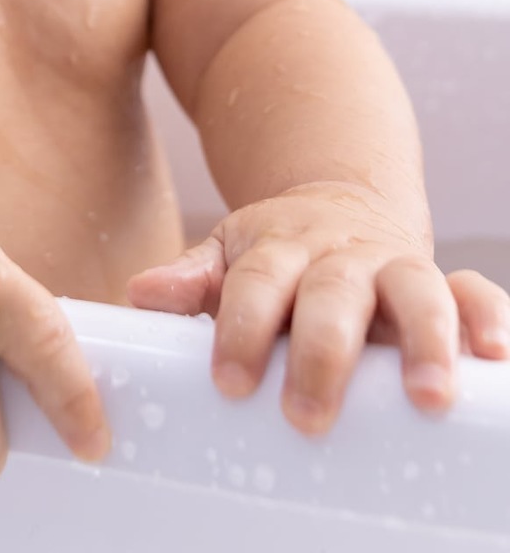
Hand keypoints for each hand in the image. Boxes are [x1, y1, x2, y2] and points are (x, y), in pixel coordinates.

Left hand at [126, 180, 509, 433]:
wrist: (339, 203)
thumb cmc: (277, 253)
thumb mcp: (230, 253)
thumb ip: (193, 277)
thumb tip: (143, 295)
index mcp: (280, 248)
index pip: (255, 284)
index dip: (241, 331)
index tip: (228, 383)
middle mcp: (340, 256)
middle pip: (332, 296)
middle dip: (322, 353)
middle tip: (308, 414)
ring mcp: (393, 266)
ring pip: (414, 290)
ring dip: (423, 341)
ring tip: (426, 397)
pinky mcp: (440, 282)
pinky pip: (472, 292)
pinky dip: (488, 318)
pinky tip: (495, 355)